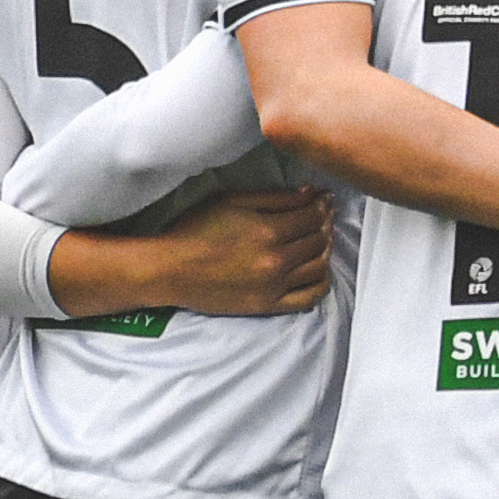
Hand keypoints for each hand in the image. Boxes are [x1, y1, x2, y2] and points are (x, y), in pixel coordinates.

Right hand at [76, 189, 332, 315]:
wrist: (171, 269)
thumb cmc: (196, 229)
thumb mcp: (233, 201)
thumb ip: (275, 198)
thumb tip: (310, 193)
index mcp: (268, 231)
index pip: (312, 217)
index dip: (322, 206)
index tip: (325, 199)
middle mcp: (276, 261)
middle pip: (319, 241)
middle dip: (326, 225)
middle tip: (326, 217)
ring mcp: (274, 286)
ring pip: (319, 268)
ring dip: (326, 251)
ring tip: (321, 240)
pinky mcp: (268, 306)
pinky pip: (309, 298)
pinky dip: (320, 282)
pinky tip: (318, 270)